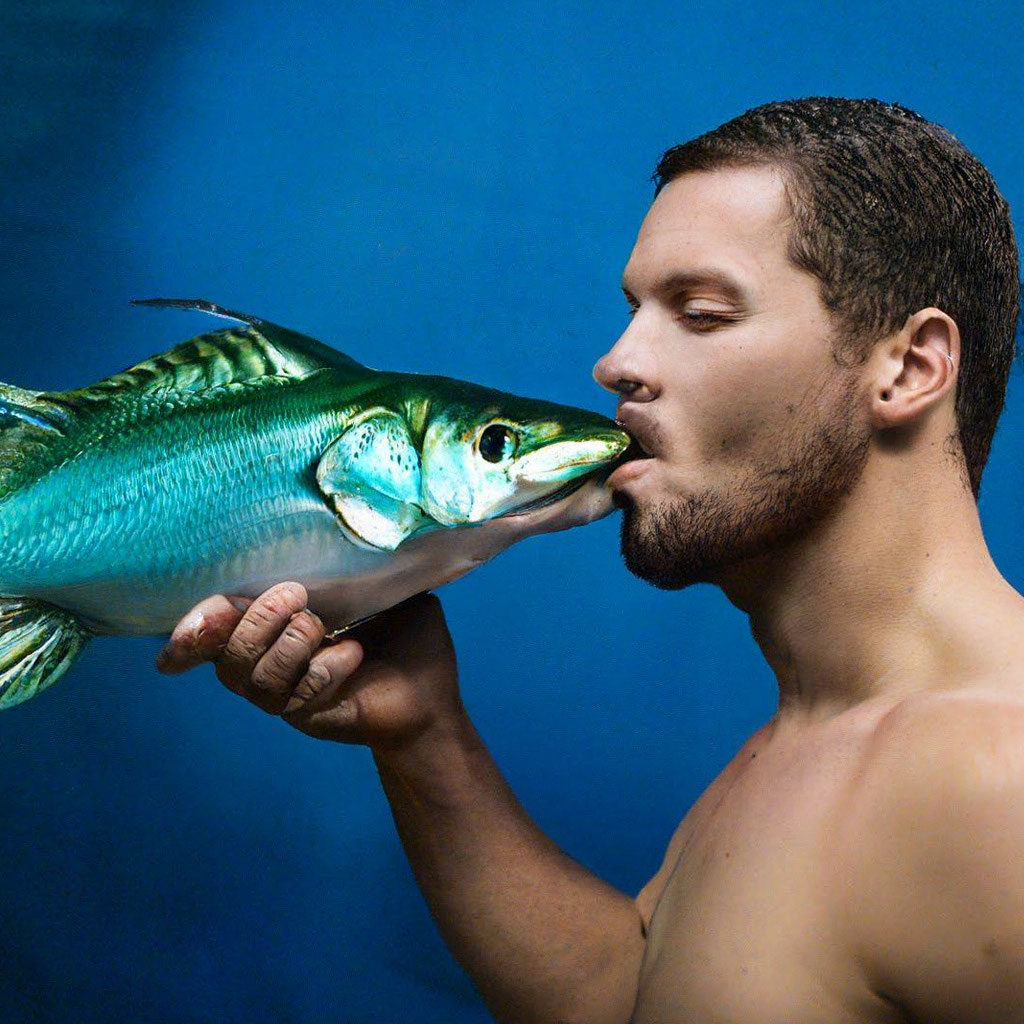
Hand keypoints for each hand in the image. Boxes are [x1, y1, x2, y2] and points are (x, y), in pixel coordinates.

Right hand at [156, 583, 461, 748]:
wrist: (432, 689)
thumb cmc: (402, 633)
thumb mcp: (379, 585)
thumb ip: (352, 560)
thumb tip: (343, 519)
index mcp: (277, 629)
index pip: (219, 630)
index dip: (196, 627)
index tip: (193, 621)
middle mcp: (272, 664)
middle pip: (227, 657)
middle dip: (255, 620)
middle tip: (296, 593)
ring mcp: (289, 695)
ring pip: (253, 682)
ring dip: (285, 648)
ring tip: (320, 626)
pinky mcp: (312, 718)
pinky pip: (295, 700)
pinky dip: (321, 673)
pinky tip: (352, 654)